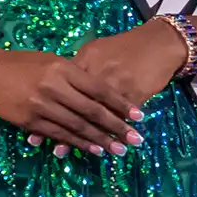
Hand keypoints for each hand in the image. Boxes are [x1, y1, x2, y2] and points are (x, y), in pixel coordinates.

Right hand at [0, 42, 144, 156]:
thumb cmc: (23, 63)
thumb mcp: (51, 60)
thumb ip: (74, 74)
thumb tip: (101, 91)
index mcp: (63, 68)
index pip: (99, 89)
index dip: (120, 104)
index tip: (139, 116)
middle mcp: (55, 87)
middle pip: (92, 111)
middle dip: (117, 127)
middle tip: (135, 140)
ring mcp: (42, 105)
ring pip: (78, 126)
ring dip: (100, 140)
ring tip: (118, 150)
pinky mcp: (30, 121)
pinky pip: (59, 135)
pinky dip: (78, 144)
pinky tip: (93, 150)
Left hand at [32, 23, 188, 158]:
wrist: (159, 41)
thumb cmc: (125, 46)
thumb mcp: (96, 51)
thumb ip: (76, 68)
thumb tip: (57, 87)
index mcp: (84, 61)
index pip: (62, 91)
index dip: (51, 112)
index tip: (37, 134)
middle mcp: (97, 73)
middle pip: (78, 106)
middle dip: (67, 130)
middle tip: (56, 151)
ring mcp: (116, 84)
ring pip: (99, 115)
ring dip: (92, 137)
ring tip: (83, 154)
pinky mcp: (134, 92)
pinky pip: (120, 117)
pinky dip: (112, 133)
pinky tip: (108, 145)